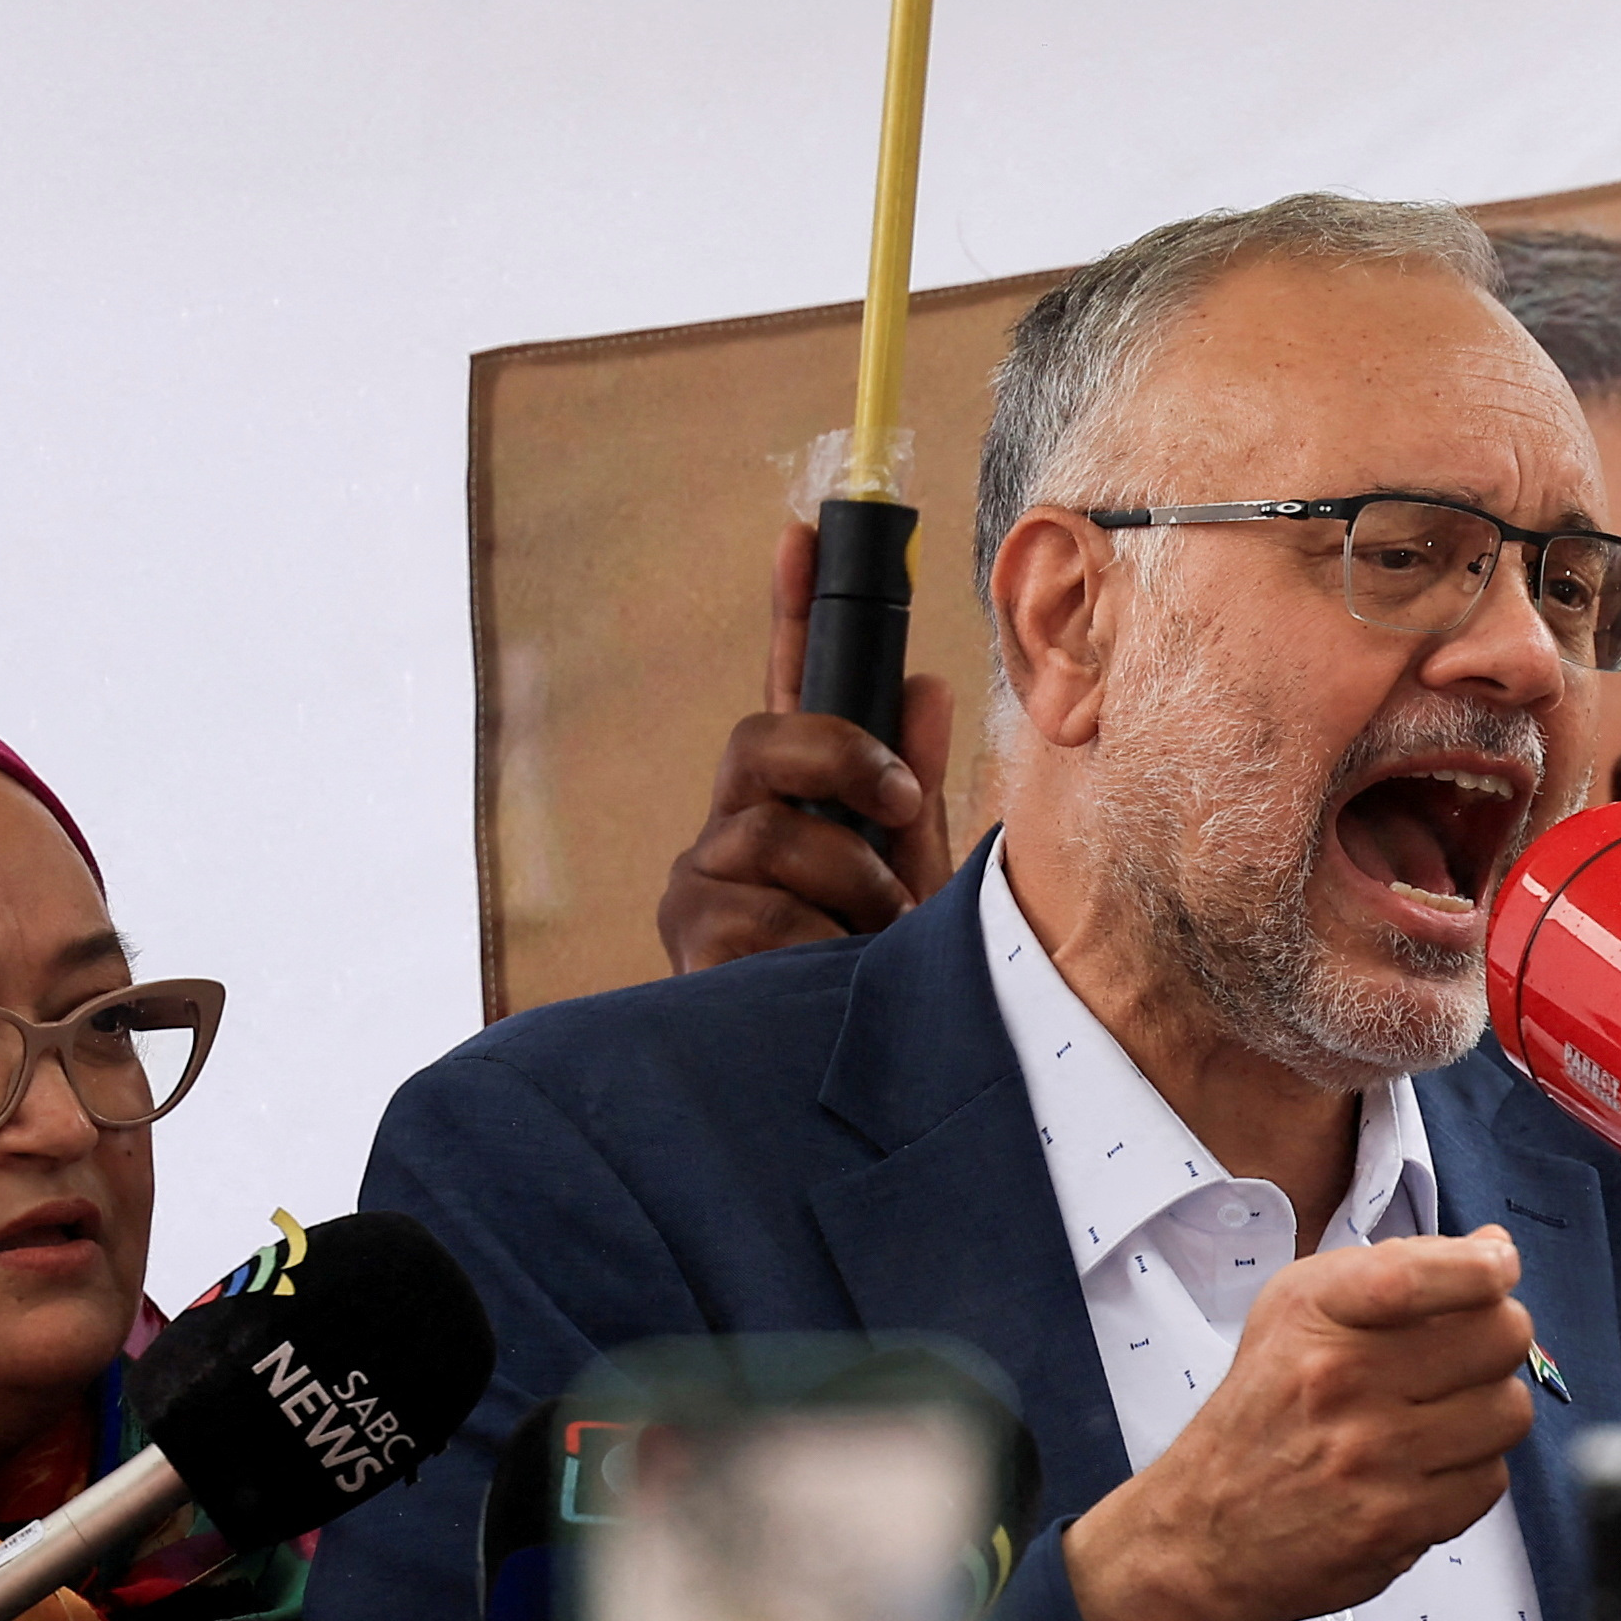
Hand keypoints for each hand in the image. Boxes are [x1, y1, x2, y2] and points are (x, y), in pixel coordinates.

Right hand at [652, 520, 960, 973]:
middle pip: (760, 739)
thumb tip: (928, 689)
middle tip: (893, 802)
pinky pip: (757, 908)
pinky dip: (812, 941)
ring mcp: (706, 882)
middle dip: (838, 757)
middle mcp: (737, 829)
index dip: (794, 613)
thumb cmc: (883, 976)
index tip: (802, 535)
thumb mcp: (919, 876)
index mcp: (797, 804)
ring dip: (845, 879)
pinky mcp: (692, 937)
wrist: (857, 1086)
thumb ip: (914, 790)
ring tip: (871, 933)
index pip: (791, 691)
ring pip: (769, 829)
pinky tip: (823, 972)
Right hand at [1065, 1227, 1535, 1620]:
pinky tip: (1425, 1470)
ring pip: (1508, 1411)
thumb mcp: (1297, 1315)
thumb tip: (1495, 1250)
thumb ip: (1399, 1268)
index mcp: (1313, 1314)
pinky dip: (1470, 1475)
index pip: (1420, 1271)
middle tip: (1469, 1356)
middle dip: (1499, 1339)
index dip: (1484, 1266)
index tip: (1496, 1268)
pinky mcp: (1394, 1523)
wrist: (1205, 1536)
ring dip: (1489, 1412)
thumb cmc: (1262, 1415)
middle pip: (1499, 1336)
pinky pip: (1491, 1481)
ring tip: (1443, 1418)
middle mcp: (1339, 1379)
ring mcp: (1370, 1457)